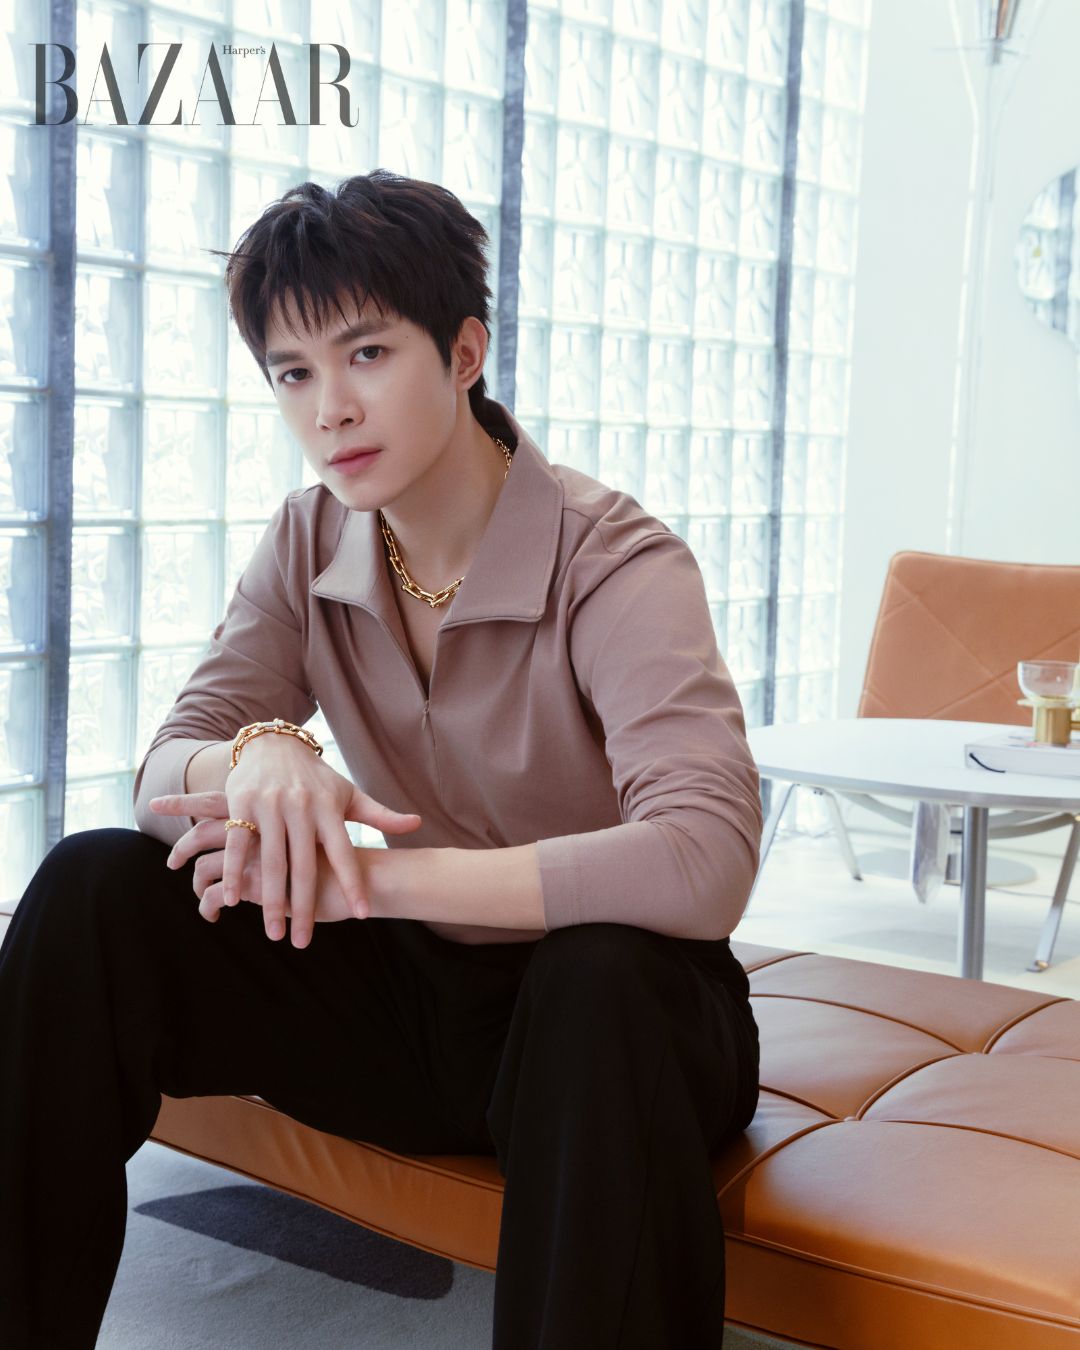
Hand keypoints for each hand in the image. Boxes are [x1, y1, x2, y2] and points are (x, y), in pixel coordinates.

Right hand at [151, 742, 420, 947]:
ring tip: (275, 933)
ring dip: (271, 900)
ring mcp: (271, 806)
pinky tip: (234, 900)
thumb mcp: (348, 793)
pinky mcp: (242, 804)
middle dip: (305, 907)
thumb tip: (417, 823)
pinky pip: (238, 845)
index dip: (354, 883)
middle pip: (305, 866)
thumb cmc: (315, 778)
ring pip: (272, 861)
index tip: (362, 914)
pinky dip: (234, 872)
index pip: (345, 853)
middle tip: (303, 943)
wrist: (274, 743)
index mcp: (329, 809)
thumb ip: (380, 814)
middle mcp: (301, 808)